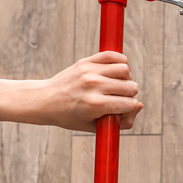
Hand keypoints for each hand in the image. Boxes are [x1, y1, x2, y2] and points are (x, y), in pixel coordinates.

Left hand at [0, 52, 143, 130]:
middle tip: (118, 98)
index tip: (121, 111)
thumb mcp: (96, 127)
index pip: (131, 104)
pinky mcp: (85, 61)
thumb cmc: (70, 117)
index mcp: (96, 104)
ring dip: (125, 78)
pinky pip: (113, 55)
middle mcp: (94, 86)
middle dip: (129, 95)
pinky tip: (116, 70)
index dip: (130, 109)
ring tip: (116, 84)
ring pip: (125, 70)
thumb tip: (139, 105)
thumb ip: (122, 122)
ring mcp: (89, 71)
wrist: (44, 100)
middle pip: (131, 87)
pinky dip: (120, 61)